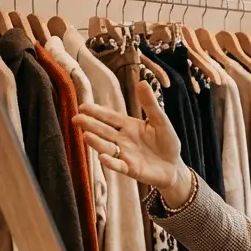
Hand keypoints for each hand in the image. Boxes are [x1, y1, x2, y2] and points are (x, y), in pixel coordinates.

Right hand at [73, 81, 192, 204]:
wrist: (174, 166)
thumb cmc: (166, 142)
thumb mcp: (160, 121)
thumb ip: (150, 104)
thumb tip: (142, 82)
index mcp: (128, 126)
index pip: (110, 117)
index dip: (97, 112)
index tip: (83, 107)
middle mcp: (122, 139)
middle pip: (104, 131)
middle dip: (90, 125)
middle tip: (77, 119)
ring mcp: (125, 154)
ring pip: (107, 147)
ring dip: (97, 142)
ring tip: (86, 136)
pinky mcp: (131, 169)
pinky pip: (119, 165)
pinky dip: (111, 162)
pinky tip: (103, 158)